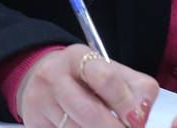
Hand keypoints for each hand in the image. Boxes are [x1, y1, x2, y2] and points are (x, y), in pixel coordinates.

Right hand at [18, 44, 158, 127]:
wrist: (43, 78)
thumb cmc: (84, 76)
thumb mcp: (109, 70)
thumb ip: (134, 87)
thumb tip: (143, 113)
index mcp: (78, 57)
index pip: (105, 78)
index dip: (125, 103)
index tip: (138, 120)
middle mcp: (53, 75)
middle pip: (89, 112)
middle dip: (113, 127)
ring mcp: (40, 100)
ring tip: (107, 126)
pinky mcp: (33, 122)